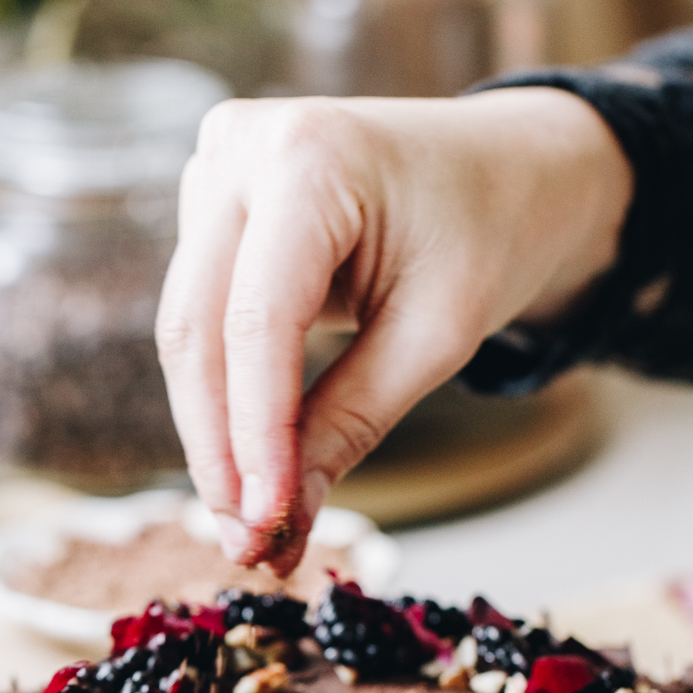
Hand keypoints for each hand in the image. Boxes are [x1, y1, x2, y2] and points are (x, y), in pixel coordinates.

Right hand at [156, 87, 631, 574]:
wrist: (504, 166)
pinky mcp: (210, 200)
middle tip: (248, 545)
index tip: (266, 526)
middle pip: (197, 328)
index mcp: (311, 157)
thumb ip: (350, 424)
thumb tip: (282, 523)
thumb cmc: (487, 231)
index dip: (254, 435)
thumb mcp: (436, 335)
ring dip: (213, 432)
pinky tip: (249, 461)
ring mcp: (216, 165)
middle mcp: (242, 147)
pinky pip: (201, 313)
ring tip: (251, 522)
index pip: (257, 322)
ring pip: (187, 329)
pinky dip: (224, 392)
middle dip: (220, 450)